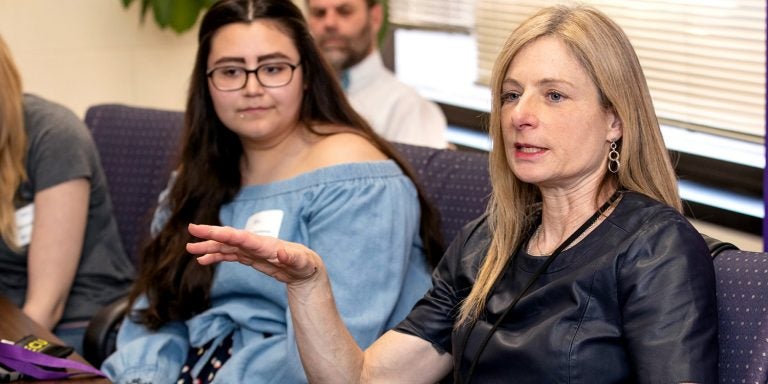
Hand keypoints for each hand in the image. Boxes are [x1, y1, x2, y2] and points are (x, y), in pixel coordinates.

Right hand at [187, 223, 319, 283]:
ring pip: (226, 247)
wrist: (306, 268)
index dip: (223, 233)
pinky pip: (230, 256)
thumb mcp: (302, 263)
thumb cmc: (306, 264)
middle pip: (230, 238)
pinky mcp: (251, 258)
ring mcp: (252, 251)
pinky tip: (203, 260)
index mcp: (265, 244)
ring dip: (209, 247)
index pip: (240, 237)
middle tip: (191, 230)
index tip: (207, 230)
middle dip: (211, 234)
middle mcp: (255, 244)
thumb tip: (281, 252)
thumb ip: (292, 257)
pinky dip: (217, 256)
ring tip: (191, 249)